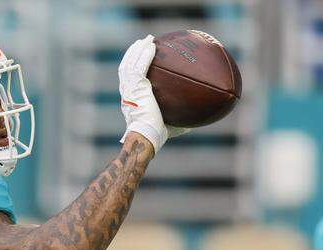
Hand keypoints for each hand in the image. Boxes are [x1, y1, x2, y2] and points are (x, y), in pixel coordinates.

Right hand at [118, 35, 189, 152]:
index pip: (128, 80)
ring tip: (146, 40)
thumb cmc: (157, 136)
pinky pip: (140, 65)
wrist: (146, 136)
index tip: (139, 60)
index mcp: (131, 100)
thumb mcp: (169, 124)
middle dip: (133, 54)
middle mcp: (127, 92)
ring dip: (138, 49)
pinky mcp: (136, 86)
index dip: (132, 68)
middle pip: (126, 67)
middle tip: (141, 44)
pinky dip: (145, 54)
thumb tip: (196, 117)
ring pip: (131, 62)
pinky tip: (152, 45)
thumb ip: (178, 117)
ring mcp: (129, 89)